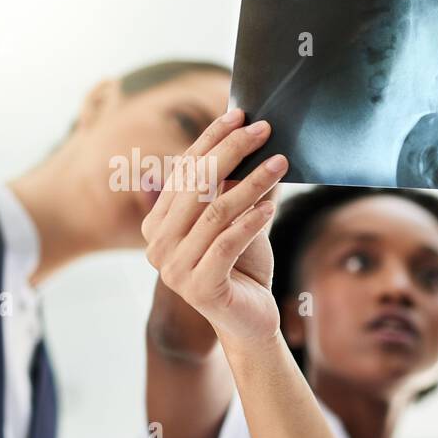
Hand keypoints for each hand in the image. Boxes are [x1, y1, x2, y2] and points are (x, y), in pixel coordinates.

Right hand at [141, 109, 288, 352]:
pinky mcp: (198, 288)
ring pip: (215, 212)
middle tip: (264, 129)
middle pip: (197, 186)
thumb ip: (243, 189)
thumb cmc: (245, 268)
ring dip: (251, 183)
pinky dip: (250, 222)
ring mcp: (173, 269)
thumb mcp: (244, 222)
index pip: (185, 171)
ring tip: (280, 164)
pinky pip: (225, 244)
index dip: (212, 140)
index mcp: (158, 224)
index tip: (239, 115)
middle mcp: (157, 245)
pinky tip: (271, 206)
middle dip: (232, 152)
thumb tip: (261, 144)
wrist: (251, 322)